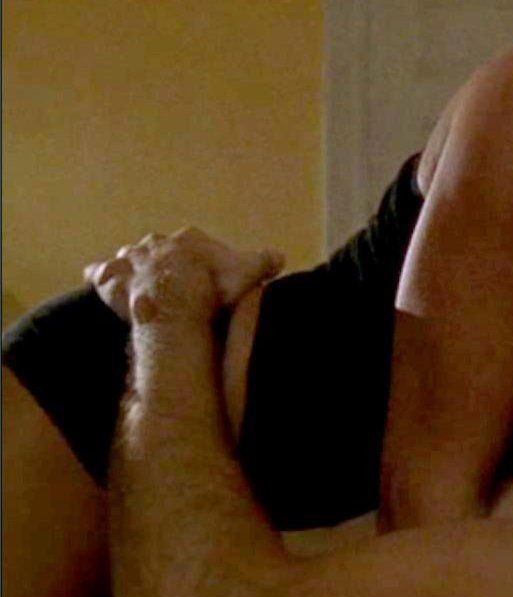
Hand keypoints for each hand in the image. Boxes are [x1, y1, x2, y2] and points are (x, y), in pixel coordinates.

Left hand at [84, 227, 283, 323]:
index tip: (204, 275)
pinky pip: (102, 275)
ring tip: (137, 278)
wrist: (178, 303)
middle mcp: (158, 243)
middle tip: (170, 280)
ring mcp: (133, 260)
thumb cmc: (214, 287)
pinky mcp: (113, 279)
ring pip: (129, 258)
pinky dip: (99, 277)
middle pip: (160, 248)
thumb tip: (280, 256)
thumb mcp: (250, 271)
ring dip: (132, 266)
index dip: (200, 260)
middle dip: (163, 260)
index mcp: (190, 239)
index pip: (194, 244)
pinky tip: (95, 278)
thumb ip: (265, 261)